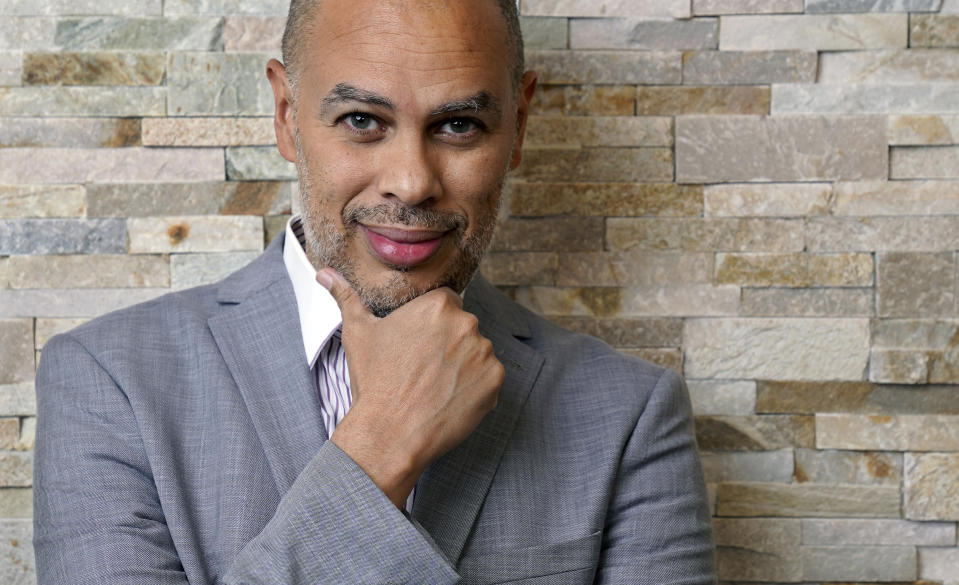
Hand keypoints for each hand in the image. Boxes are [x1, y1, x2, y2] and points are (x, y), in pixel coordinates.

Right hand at [317, 268, 504, 508]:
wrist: (389, 433)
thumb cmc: (373, 381)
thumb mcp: (357, 333)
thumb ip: (346, 296)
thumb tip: (325, 273)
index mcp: (438, 305)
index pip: (446, 303)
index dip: (432, 324)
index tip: (419, 344)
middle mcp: (467, 323)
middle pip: (463, 327)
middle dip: (448, 344)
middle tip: (423, 369)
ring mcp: (484, 352)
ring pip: (476, 353)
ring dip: (463, 366)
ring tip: (434, 386)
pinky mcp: (495, 381)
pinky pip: (489, 378)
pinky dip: (475, 388)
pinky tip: (448, 399)